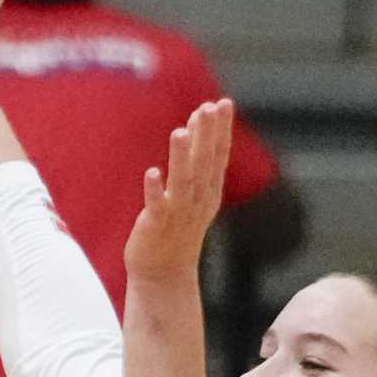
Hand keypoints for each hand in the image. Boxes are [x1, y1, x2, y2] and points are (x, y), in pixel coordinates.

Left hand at [125, 101, 233, 285]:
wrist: (164, 273)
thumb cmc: (176, 227)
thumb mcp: (192, 189)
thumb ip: (194, 156)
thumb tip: (195, 119)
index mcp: (208, 189)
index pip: (218, 155)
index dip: (221, 130)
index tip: (224, 103)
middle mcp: (197, 199)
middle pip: (203, 164)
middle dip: (206, 136)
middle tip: (207, 108)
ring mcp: (178, 213)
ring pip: (182, 182)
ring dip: (181, 157)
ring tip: (180, 131)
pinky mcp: (156, 225)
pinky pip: (156, 206)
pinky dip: (155, 191)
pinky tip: (152, 173)